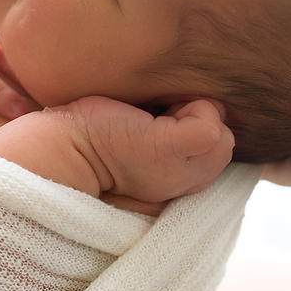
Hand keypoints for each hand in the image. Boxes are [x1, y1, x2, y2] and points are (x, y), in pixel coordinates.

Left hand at [53, 97, 234, 214]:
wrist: (66, 150)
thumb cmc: (97, 139)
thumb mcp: (147, 145)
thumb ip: (177, 138)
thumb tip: (199, 106)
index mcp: (183, 184)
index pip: (217, 151)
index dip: (193, 129)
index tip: (158, 130)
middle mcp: (191, 183)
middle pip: (225, 139)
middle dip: (194, 119)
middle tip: (152, 123)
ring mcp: (188, 170)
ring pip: (221, 128)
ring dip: (189, 111)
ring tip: (151, 120)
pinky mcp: (179, 148)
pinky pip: (211, 117)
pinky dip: (187, 105)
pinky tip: (152, 116)